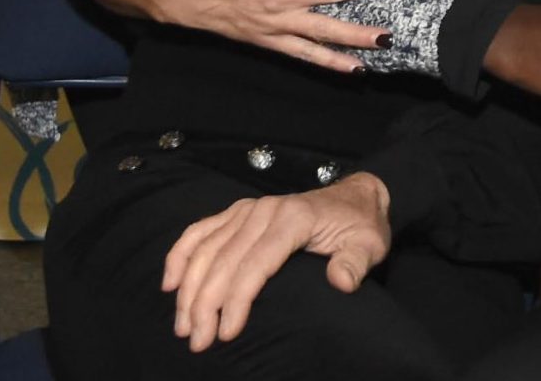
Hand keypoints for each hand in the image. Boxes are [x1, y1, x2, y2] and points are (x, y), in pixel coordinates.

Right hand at [163, 174, 391, 351]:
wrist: (358, 198)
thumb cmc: (361, 226)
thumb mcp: (370, 245)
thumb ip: (355, 263)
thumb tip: (341, 281)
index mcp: (294, 219)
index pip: (256, 263)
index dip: (238, 299)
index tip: (227, 333)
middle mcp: (265, 210)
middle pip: (225, 259)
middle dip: (206, 303)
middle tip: (198, 342)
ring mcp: (249, 209)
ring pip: (207, 248)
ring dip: (189, 288)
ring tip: (183, 327)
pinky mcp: (240, 212)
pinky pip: (201, 230)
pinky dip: (181, 254)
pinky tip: (170, 283)